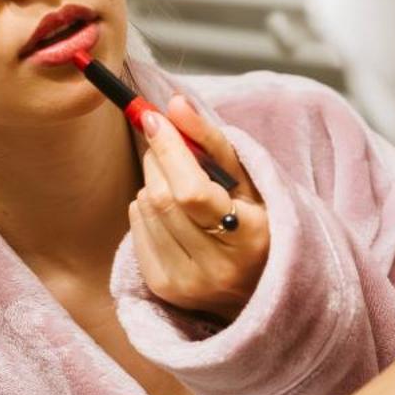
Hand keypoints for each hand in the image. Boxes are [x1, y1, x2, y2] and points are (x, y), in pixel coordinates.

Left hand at [128, 95, 268, 323]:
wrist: (258, 286)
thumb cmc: (257, 221)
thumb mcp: (247, 178)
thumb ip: (211, 139)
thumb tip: (174, 104)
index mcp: (250, 238)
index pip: (192, 191)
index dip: (169, 152)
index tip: (154, 118)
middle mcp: (217, 268)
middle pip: (162, 198)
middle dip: (157, 159)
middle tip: (167, 144)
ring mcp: (188, 283)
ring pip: (145, 211)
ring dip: (152, 183)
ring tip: (177, 184)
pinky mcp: (164, 290)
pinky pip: (135, 230)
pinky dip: (145, 209)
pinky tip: (169, 212)